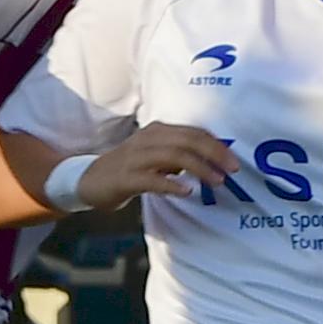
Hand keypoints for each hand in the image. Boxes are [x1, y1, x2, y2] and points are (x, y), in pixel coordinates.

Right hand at [74, 120, 237, 207]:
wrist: (88, 180)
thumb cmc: (129, 170)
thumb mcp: (156, 157)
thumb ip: (179, 156)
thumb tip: (211, 162)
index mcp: (157, 131)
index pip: (193, 132)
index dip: (216, 145)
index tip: (234, 161)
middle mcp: (147, 139)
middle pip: (187, 140)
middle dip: (214, 153)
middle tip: (232, 170)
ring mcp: (135, 157)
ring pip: (173, 156)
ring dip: (199, 168)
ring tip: (216, 180)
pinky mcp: (125, 177)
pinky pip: (151, 179)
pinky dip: (171, 184)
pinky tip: (186, 192)